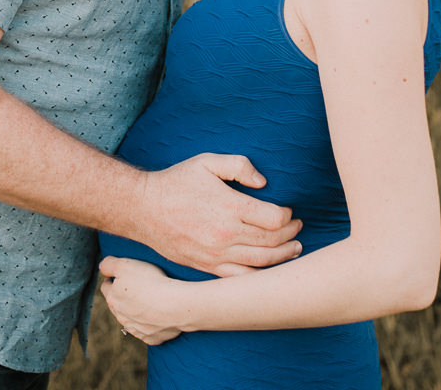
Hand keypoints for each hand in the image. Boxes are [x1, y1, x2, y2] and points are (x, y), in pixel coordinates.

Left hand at [99, 257, 187, 345]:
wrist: (174, 305)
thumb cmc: (150, 282)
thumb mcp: (125, 265)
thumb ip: (109, 264)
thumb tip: (102, 267)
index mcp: (113, 299)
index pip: (106, 287)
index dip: (112, 279)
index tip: (121, 276)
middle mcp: (121, 317)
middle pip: (117, 305)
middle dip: (123, 297)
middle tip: (136, 287)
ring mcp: (136, 330)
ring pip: (131, 320)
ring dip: (136, 312)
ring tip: (148, 301)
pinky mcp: (151, 338)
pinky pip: (147, 332)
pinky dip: (150, 325)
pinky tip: (158, 316)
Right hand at [137, 153, 301, 275]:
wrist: (143, 208)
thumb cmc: (176, 182)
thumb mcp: (207, 162)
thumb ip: (239, 165)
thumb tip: (263, 182)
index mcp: (229, 207)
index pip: (274, 219)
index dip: (288, 215)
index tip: (289, 211)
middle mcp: (225, 235)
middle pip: (272, 242)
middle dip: (291, 234)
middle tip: (298, 227)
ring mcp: (216, 255)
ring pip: (261, 263)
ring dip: (283, 256)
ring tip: (294, 248)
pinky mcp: (206, 267)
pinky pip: (240, 278)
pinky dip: (260, 275)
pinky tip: (270, 269)